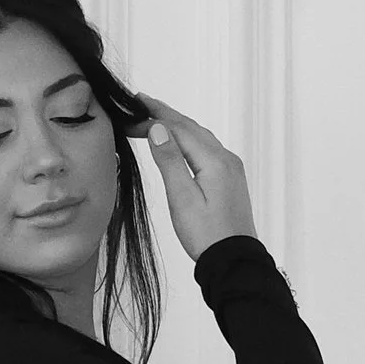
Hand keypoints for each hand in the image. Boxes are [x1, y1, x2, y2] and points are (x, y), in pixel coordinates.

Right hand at [134, 97, 257, 258]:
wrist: (234, 261)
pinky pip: (207, 149)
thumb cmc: (207, 235)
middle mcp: (226, 159)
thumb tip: (159, 129)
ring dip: (177, 125)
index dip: (153, 119)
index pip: (179, 129)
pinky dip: (189, 139)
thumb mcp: (182, 198)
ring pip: (200, 137)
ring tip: (156, 117)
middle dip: (165, 114)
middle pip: (191, 127)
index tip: (130, 114)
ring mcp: (231, 169)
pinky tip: (180, 142)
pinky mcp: (230, 180)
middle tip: (140, 102)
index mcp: (214, 161)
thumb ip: (170, 162)